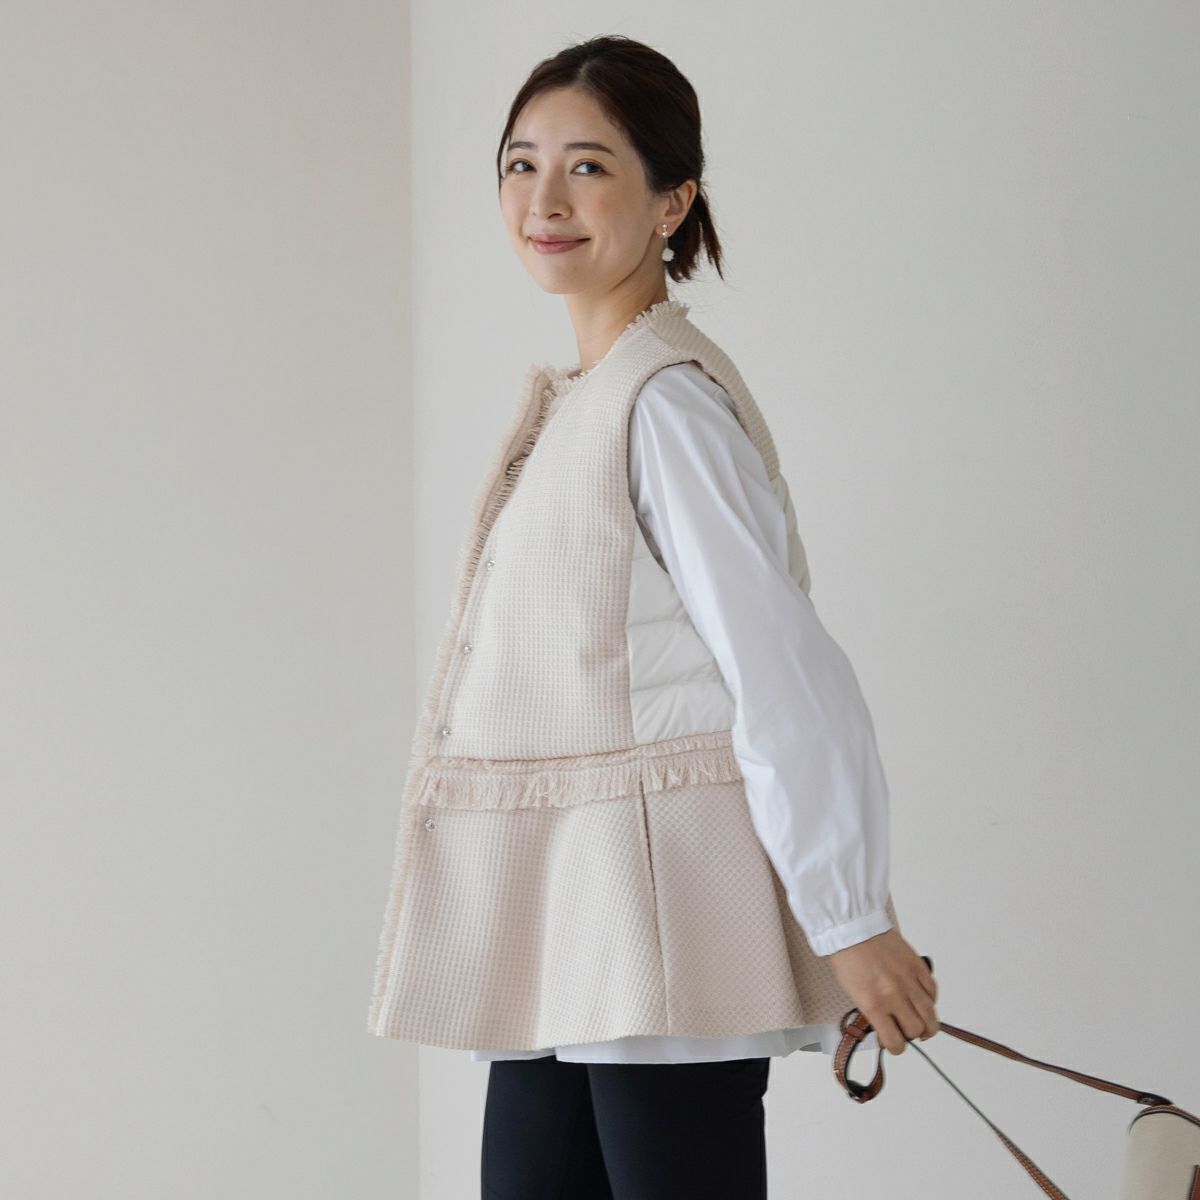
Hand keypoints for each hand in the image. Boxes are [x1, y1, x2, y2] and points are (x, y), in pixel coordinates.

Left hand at [825, 928, 938, 1054]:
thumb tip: (887, 1027)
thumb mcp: (854, 993)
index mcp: (874, 1004)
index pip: (895, 1041)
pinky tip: (922, 1001)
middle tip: (905, 1030)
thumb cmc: (847, 957)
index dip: (895, 1047)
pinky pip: (932, 991)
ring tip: (922, 1025)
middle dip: (911, 1035)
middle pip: (916, 1029)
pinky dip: (929, 1000)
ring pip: (930, 1014)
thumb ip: (873, 1013)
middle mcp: (894, 995)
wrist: (852, 928)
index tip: (893, 1043)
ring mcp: (908, 980)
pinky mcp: (917, 966)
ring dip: (927, 1024)